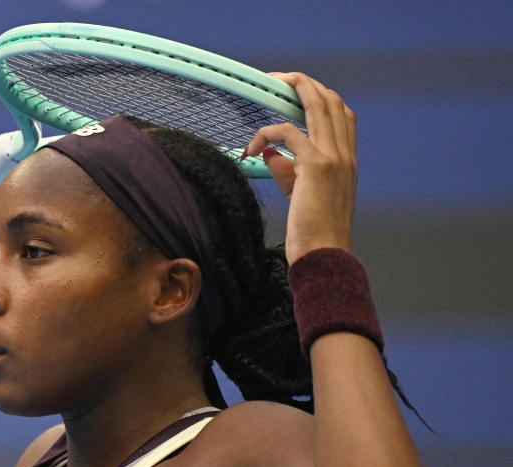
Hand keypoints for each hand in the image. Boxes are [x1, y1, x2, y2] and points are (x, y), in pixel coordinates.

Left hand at [244, 73, 356, 264]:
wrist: (324, 256)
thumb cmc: (313, 233)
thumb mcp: (301, 196)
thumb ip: (289, 172)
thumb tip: (270, 155)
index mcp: (347, 161)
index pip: (341, 114)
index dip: (320, 96)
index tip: (295, 93)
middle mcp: (345, 154)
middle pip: (330, 101)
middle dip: (304, 82)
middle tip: (278, 77)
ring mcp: (335, 157)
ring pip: (316, 105)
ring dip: (292, 88)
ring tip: (269, 85)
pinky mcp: (317, 166)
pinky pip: (288, 132)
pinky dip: (266, 133)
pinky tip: (251, 148)